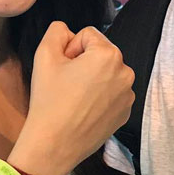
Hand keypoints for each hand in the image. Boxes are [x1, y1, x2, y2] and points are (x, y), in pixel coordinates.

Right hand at [13, 22, 133, 174]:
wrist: (55, 144)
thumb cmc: (49, 99)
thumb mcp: (44, 55)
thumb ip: (56, 31)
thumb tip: (68, 32)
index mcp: (109, 54)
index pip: (87, 35)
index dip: (70, 48)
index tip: (61, 68)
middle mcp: (126, 72)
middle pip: (100, 53)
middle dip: (83, 62)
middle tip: (66, 83)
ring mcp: (129, 95)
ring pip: (107, 73)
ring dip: (93, 78)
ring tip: (75, 98)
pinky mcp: (126, 113)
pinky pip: (113, 93)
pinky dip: (100, 97)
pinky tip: (84, 110)